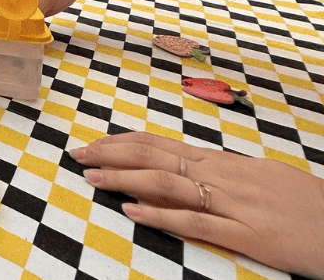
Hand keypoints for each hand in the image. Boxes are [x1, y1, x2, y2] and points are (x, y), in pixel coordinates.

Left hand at [72, 131, 323, 278]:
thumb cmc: (303, 203)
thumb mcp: (258, 177)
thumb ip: (219, 174)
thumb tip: (180, 170)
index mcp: (225, 163)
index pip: (163, 144)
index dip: (124, 142)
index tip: (94, 142)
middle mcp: (224, 177)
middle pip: (157, 156)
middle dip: (112, 154)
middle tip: (77, 154)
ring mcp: (234, 204)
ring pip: (169, 183)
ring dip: (125, 179)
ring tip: (92, 178)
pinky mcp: (247, 235)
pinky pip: (197, 222)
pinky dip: (162, 215)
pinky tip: (133, 212)